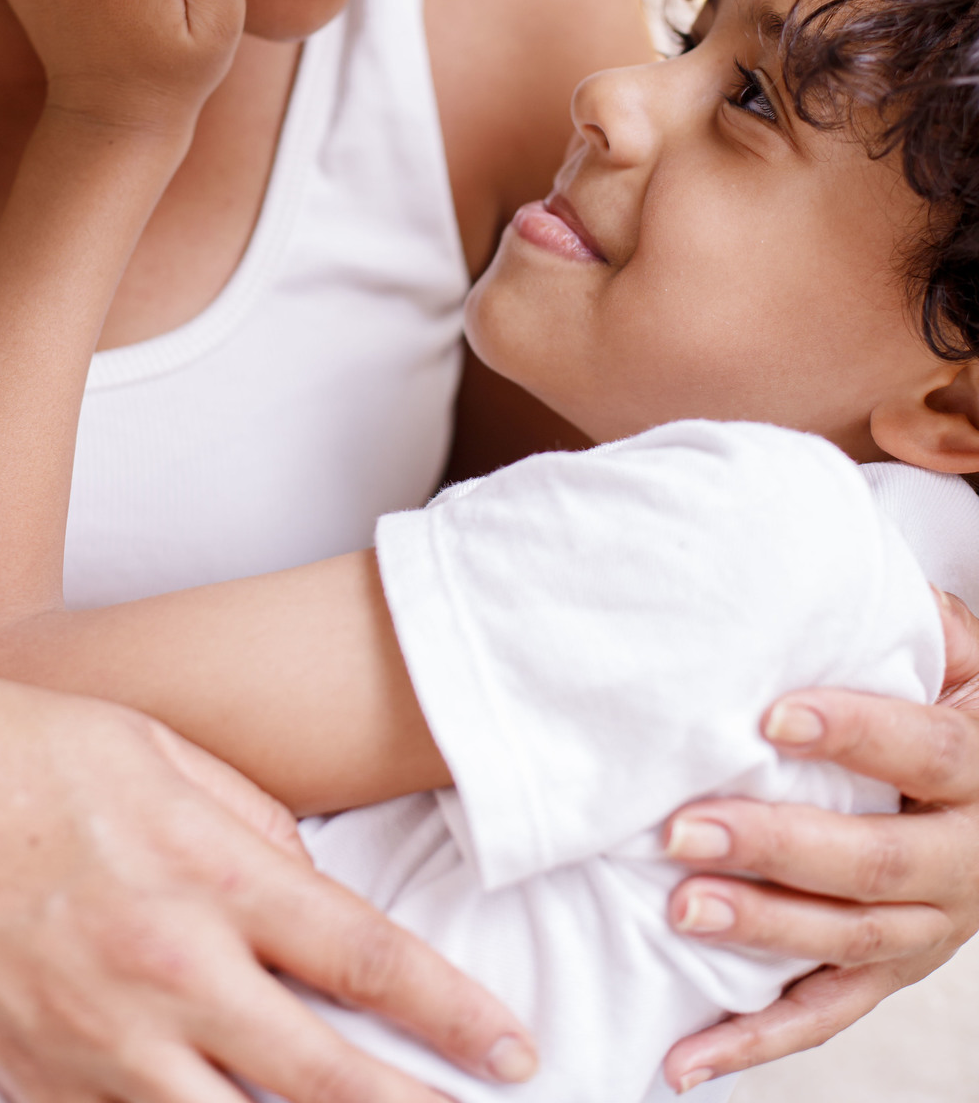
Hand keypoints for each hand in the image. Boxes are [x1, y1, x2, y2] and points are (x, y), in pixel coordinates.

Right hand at [0, 657, 536, 1102]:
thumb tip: (309, 881)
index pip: (367, 960)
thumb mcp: (160, 750)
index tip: (510, 1046)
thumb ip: (251, 822)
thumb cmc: (16, 748)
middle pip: (327, 1075)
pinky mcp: (41, 1083)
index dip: (454, 1013)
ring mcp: (104, 1044)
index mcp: (213, 873)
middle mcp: (173, 971)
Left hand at [659, 589, 978, 1093]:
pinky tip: (684, 1061)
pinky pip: (826, 1015)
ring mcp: (930, 929)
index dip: (856, 733)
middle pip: (877, 860)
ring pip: (849, 941)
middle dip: (778, 848)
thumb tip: (836, 573)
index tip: (771, 716)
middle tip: (684, 827)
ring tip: (678, 909)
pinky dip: (756, 1042)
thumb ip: (917, 622)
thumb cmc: (960, 705)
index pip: (928, 750)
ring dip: (762, 931)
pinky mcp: (892, 974)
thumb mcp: (964, 657)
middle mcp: (965, 858)